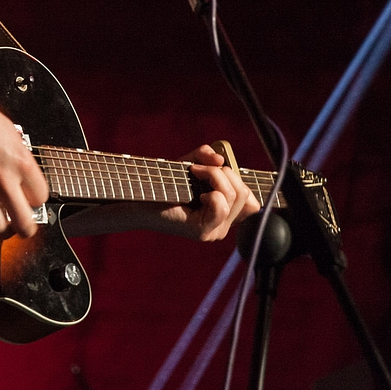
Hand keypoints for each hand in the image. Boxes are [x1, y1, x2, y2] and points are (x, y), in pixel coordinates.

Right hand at [0, 37, 48, 238]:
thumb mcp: (8, 130)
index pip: (41, 197)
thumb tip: (22, 174)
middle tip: (18, 226)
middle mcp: (3, 175)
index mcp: (21, 159)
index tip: (28, 201)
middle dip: (24, 229)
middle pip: (24, 222)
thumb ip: (17, 155)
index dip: (35, 202)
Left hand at [61, 145, 259, 240]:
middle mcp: (222, 226)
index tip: (219, 169)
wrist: (138, 199)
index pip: (252, 202)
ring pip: (233, 195)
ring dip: (214, 176)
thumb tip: (220, 159)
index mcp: (224, 214)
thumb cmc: (163, 183)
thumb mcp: (190, 163)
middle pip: (244, 193)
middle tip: (198, 168)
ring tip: (193, 173)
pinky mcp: (203, 232)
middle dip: (224, 173)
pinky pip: (221, 205)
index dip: (241, 180)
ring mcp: (214, 232)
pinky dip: (210, 188)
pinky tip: (196, 192)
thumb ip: (207, 157)